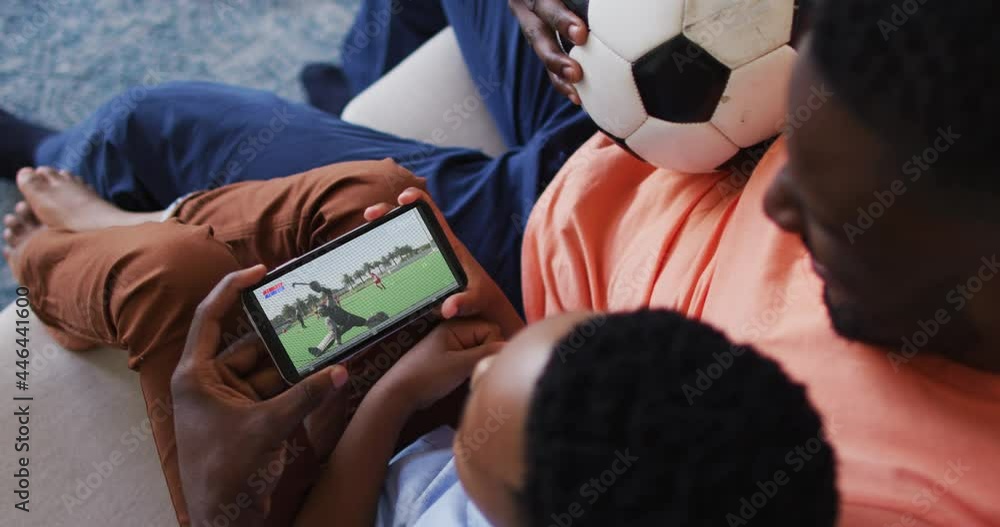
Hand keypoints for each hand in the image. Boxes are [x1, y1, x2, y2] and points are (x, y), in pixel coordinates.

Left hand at [171, 265, 350, 524]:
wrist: (224, 520)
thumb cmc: (227, 474)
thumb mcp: (268, 428)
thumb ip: (306, 397)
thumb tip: (342, 371)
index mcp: (196, 376)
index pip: (211, 317)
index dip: (233, 289)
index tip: (260, 271)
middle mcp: (209, 383)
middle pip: (248, 344)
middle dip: (281, 332)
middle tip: (312, 311)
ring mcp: (228, 401)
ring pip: (266, 368)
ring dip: (294, 361)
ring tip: (326, 341)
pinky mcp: (246, 418)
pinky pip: (274, 390)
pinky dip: (297, 384)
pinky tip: (323, 374)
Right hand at [364, 188, 524, 338]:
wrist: (482, 308)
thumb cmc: (481, 298)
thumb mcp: (475, 299)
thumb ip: (464, 302)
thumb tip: (448, 309)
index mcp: (448, 244)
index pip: (432, 213)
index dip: (418, 199)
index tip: (403, 199)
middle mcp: (433, 246)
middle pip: (408, 221)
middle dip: (388, 212)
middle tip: (370, 215)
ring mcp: (423, 258)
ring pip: (398, 237)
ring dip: (380, 230)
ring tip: (363, 230)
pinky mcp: (417, 272)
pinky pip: (397, 256)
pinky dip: (381, 250)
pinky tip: (366, 255)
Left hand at [376, 319, 503, 411]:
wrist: (399, 393)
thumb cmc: (428, 376)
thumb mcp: (460, 365)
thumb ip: (487, 354)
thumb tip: (510, 349)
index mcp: (456, 325)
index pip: (491, 329)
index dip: (492, 347)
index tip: (481, 363)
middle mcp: (455, 331)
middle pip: (487, 339)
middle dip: (487, 355)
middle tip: (476, 371)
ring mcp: (452, 345)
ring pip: (480, 351)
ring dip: (479, 364)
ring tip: (469, 377)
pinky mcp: (450, 359)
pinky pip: (471, 359)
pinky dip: (472, 369)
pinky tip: (465, 380)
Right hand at [509, 0, 588, 103]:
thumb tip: (626, 7)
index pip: (545, 4)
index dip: (561, 19)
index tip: (581, 35)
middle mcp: (527, 4)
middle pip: (537, 33)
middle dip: (555, 57)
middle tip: (577, 73)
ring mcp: (530, 20)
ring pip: (539, 51)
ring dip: (557, 74)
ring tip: (576, 93)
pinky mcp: (540, 34)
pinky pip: (546, 59)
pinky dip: (561, 79)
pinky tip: (578, 97)